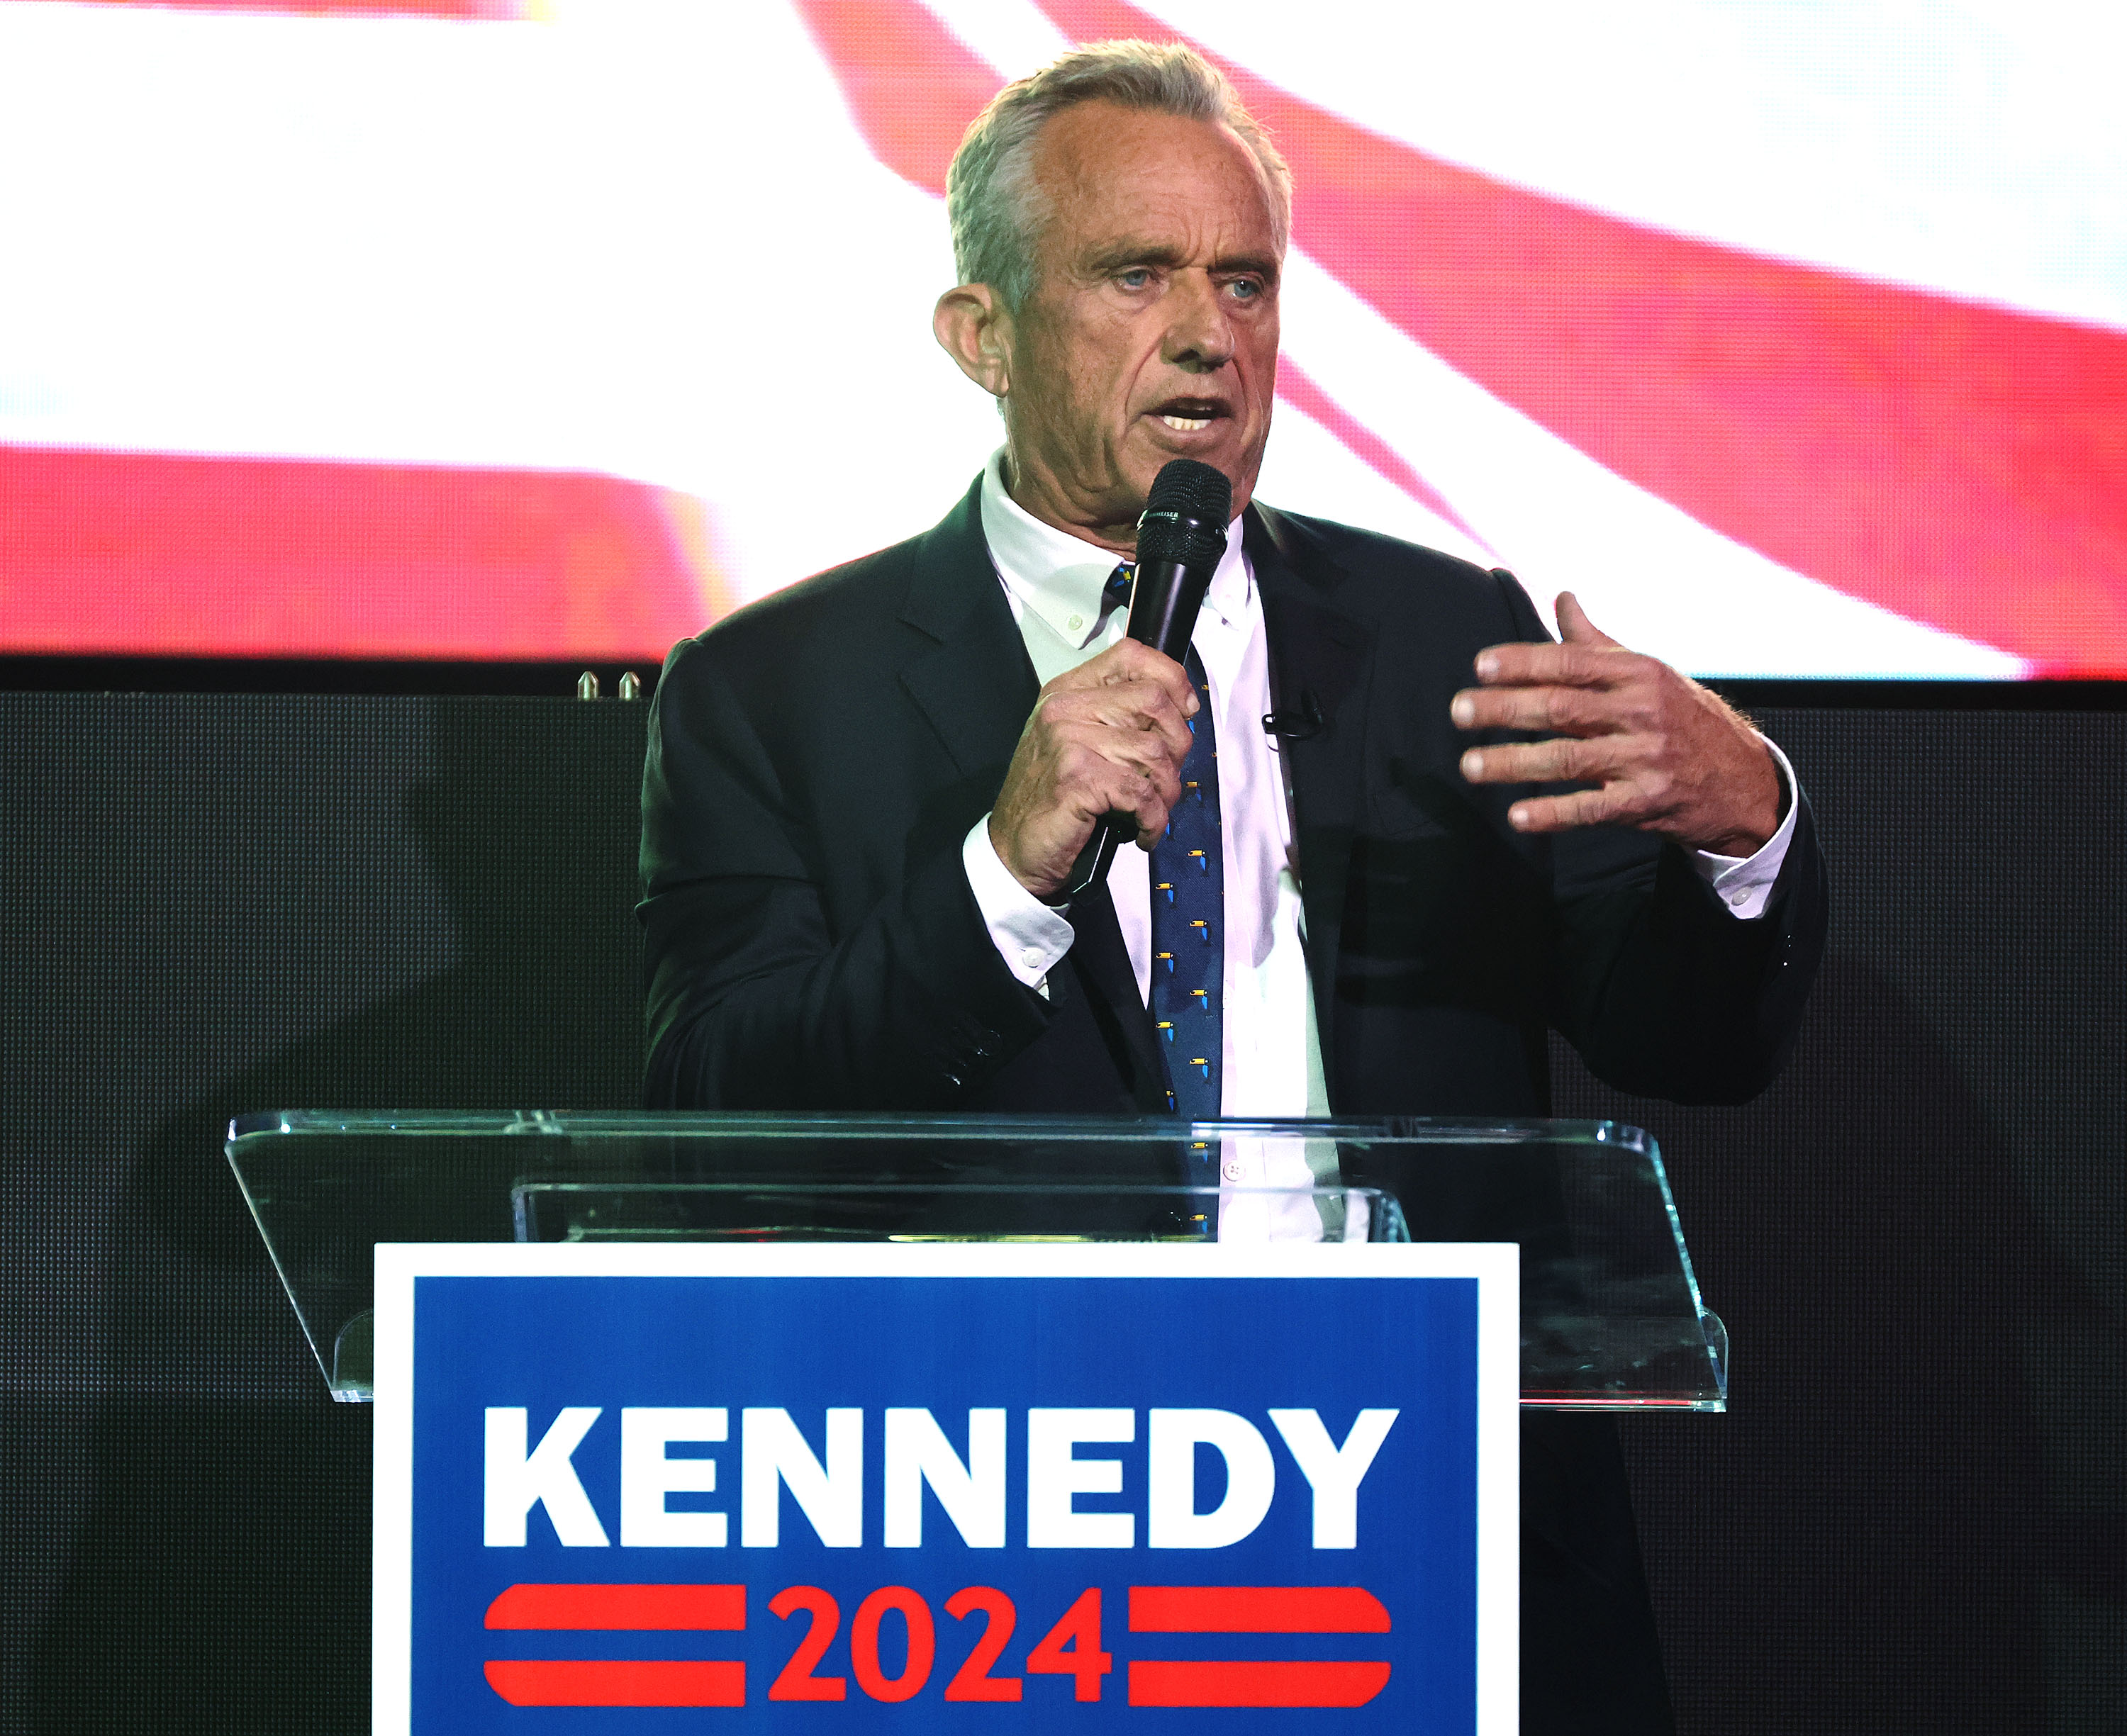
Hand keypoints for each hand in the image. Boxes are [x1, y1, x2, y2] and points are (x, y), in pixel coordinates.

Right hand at [989, 638, 1199, 898]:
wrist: (1015, 850)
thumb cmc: (1053, 801)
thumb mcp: (1080, 744)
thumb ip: (1120, 718)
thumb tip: (1183, 708)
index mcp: (1068, 692)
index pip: (1132, 655)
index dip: (1172, 679)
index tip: (1185, 711)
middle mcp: (1065, 709)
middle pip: (1154, 700)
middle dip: (1178, 743)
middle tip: (1165, 776)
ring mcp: (1068, 741)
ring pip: (1154, 751)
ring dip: (1166, 790)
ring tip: (1151, 810)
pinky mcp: (1076, 778)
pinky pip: (1142, 793)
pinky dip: (1153, 818)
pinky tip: (1143, 830)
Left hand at [1451, 592, 1780, 855]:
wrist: (1744, 778)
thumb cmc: (1682, 717)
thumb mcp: (1647, 672)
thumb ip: (1596, 642)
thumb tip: (1561, 597)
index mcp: (1637, 673)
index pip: (1571, 663)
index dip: (1523, 662)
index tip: (1480, 665)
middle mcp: (1641, 712)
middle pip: (1562, 708)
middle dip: (1505, 709)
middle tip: (1458, 711)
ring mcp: (1645, 758)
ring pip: (1569, 758)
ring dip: (1515, 763)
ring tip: (1471, 765)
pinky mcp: (1647, 803)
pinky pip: (1592, 809)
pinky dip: (1554, 813)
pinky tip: (1518, 815)